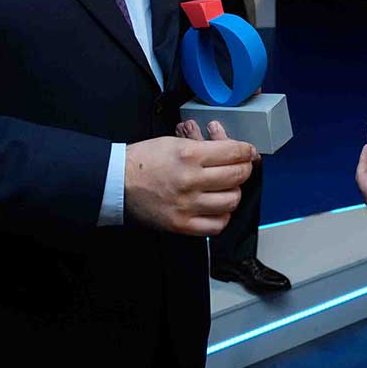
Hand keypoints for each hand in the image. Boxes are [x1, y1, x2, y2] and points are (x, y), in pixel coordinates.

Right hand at [127, 121, 258, 235]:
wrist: (118, 182)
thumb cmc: (144, 159)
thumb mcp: (175, 142)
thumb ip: (205, 145)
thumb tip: (232, 147)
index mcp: (189, 155)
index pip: (233, 152)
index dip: (246, 150)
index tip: (248, 152)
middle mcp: (191, 180)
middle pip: (237, 176)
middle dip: (244, 168)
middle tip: (240, 166)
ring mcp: (187, 205)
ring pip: (231, 201)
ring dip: (234, 192)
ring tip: (227, 187)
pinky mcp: (182, 224)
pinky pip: (216, 225)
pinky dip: (223, 216)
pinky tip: (217, 207)